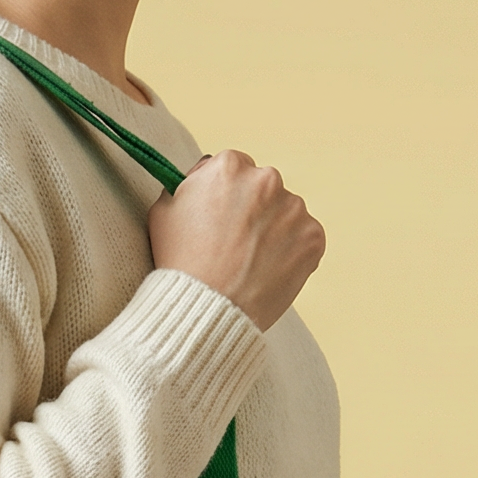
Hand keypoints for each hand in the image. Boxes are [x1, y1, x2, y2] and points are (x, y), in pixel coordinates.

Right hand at [148, 150, 325, 331]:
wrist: (207, 310)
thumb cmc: (179, 265)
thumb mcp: (164, 211)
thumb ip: (187, 184)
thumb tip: (202, 175)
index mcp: (229, 166)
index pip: (236, 169)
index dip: (227, 197)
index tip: (222, 220)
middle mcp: (267, 179)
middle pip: (264, 189)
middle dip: (253, 211)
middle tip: (235, 246)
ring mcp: (294, 208)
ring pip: (286, 214)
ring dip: (273, 231)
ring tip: (250, 264)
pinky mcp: (313, 237)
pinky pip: (304, 239)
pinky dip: (291, 254)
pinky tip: (267, 272)